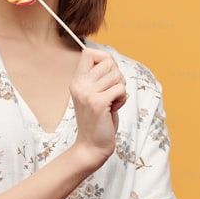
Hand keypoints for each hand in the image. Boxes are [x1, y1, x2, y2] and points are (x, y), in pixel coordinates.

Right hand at [69, 48, 126, 170]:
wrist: (91, 146)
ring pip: (117, 76)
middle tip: (112, 92)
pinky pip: (121, 89)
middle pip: (108, 62)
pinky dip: (122, 99)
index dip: (104, 58)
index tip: (107, 74)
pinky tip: (113, 109)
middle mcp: (79, 84)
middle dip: (117, 76)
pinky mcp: (98, 103)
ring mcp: (87, 93)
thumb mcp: (94, 93)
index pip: (89, 52)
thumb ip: (99, 77)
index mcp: (77, 80)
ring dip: (120, 90)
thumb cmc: (98, 119)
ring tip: (112, 102)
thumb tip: (111, 59)